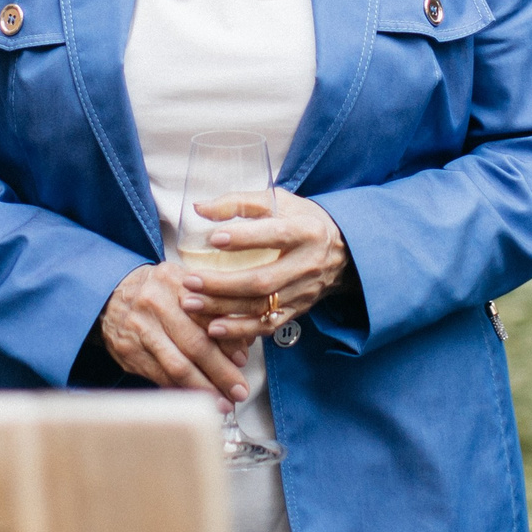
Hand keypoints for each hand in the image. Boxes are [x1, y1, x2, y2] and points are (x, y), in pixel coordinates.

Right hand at [97, 263, 252, 400]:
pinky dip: (182, 391)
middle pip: (195, 343)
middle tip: (239, 390)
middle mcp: (155, 303)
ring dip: (204, 388)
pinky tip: (198, 400)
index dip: (229, 340)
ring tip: (224, 403)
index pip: (208, 313)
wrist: (108, 296)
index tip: (242, 359)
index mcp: (174, 281)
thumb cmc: (155, 292)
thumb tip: (243, 342)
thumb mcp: (180, 284)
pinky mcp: (129, 352)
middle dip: (221, 371)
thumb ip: (211, 307)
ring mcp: (140, 329)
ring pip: (178, 365)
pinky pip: (160, 376)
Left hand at [178, 190, 350, 339]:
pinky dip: (240, 330)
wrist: (342, 250)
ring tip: (191, 304)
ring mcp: (302, 292)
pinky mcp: (297, 311)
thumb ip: (239, 203)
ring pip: (261, 307)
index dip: (245, 238)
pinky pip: (267, 326)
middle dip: (222, 284)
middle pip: (263, 280)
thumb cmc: (303, 220)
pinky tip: (214, 328)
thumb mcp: (279, 201)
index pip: (275, 235)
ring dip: (223, 309)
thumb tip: (200, 209)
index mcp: (306, 231)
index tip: (214, 239)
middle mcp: (307, 265)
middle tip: (190, 281)